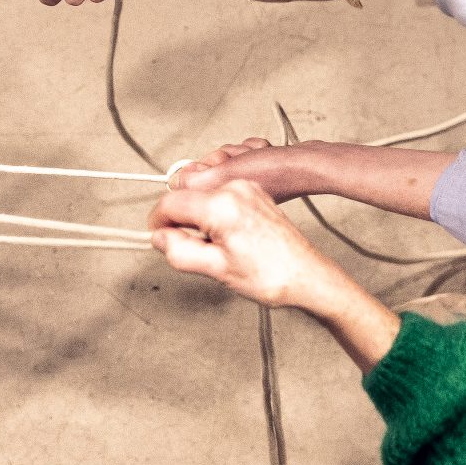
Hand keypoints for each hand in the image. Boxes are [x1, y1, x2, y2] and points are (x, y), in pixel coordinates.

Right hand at [149, 181, 357, 313]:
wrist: (307, 275)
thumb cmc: (272, 275)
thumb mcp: (215, 269)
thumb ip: (178, 251)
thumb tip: (160, 238)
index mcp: (221, 205)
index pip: (169, 203)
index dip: (158, 224)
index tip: (159, 239)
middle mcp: (235, 189)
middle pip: (185, 199)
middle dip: (179, 224)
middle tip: (192, 251)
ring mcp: (247, 189)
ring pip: (202, 198)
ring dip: (198, 221)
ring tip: (216, 247)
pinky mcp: (254, 194)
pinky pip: (220, 199)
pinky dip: (214, 216)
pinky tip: (229, 238)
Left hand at [169, 138, 328, 202]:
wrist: (309, 164)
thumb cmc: (276, 172)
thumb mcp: (221, 175)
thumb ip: (191, 182)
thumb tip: (175, 182)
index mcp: (215, 210)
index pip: (184, 189)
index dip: (200, 170)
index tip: (212, 171)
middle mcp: (226, 204)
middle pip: (204, 169)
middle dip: (221, 158)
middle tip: (240, 163)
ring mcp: (240, 191)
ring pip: (222, 158)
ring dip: (237, 152)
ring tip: (254, 159)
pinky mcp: (253, 179)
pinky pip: (239, 154)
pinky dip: (250, 150)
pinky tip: (262, 156)